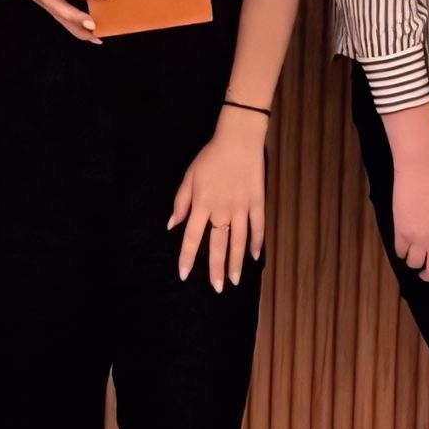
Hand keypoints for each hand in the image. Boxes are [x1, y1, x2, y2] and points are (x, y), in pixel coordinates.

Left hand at [170, 111, 267, 289]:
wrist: (238, 140)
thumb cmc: (210, 157)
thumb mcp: (189, 176)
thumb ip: (180, 202)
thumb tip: (171, 225)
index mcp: (202, 205)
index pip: (192, 238)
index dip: (188, 257)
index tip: (184, 275)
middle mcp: (221, 210)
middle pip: (218, 245)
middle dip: (217, 269)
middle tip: (217, 288)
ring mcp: (241, 208)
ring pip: (239, 241)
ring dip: (237, 262)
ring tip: (235, 281)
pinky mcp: (257, 202)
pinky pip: (258, 227)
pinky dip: (257, 242)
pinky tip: (255, 257)